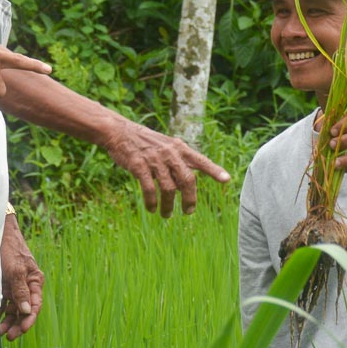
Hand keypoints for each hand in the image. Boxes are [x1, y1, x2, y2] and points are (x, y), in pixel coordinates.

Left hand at [0, 209, 43, 339]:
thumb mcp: (16, 269)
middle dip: (18, 325)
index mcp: (34, 282)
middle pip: (24, 311)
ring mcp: (13, 287)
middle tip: (9, 337)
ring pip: (12, 310)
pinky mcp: (2, 287)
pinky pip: (1, 304)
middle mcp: (25, 287)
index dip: (30, 319)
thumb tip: (26, 311)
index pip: (35, 305)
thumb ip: (21, 291)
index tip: (23, 331)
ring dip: (7, 322)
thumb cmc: (10, 248)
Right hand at [103, 120, 230, 216]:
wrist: (120, 132)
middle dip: (190, 199)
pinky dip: (152, 202)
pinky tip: (152, 209)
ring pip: (168, 189)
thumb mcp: (167, 146)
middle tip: (188, 212)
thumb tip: (186, 186)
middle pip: (187, 180)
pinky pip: (149, 189)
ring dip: (169, 206)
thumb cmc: (146, 143)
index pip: (200, 160)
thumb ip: (179, 163)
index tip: (226, 180)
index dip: (214, 170)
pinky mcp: (139, 166)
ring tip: (167, 215)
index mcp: (179, 148)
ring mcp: (155, 159)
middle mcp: (170, 153)